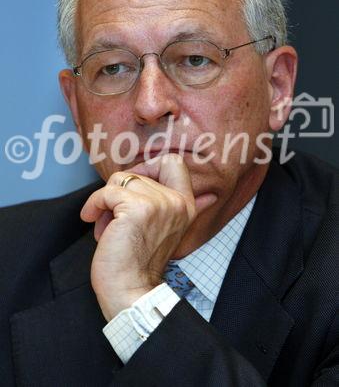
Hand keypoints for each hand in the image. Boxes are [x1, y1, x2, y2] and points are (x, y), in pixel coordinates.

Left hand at [80, 154, 216, 320]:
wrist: (130, 292)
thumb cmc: (137, 262)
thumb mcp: (161, 227)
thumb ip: (167, 204)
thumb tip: (182, 187)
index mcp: (186, 205)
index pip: (173, 162)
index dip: (148, 168)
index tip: (134, 190)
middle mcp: (177, 202)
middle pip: (137, 171)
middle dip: (119, 192)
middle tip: (115, 217)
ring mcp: (159, 203)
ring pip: (120, 179)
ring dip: (106, 201)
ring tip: (108, 225)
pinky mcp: (138, 209)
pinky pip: (106, 192)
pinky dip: (93, 204)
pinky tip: (91, 219)